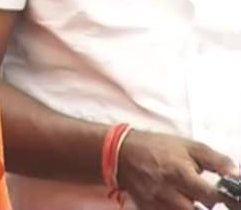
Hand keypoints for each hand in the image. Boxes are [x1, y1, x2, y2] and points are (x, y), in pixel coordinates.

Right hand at [117, 129, 240, 209]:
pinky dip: (176, 208)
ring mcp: (156, 203)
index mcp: (180, 173)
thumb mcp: (188, 146)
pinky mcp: (147, 209)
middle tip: (206, 194)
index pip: (211, 195)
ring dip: (191, 206)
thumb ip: (215, 160)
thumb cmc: (157, 147)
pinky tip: (177, 199)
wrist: (120, 152)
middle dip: (206, 203)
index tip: (231, 199)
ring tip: (188, 194)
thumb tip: (236, 174)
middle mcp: (168, 192)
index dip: (226, 198)